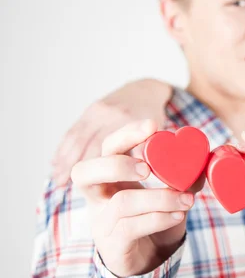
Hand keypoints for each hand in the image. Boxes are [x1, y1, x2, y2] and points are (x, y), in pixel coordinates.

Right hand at [52, 79, 171, 184]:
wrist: (145, 91)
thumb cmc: (154, 120)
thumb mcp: (156, 133)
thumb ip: (148, 148)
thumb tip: (142, 167)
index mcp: (130, 120)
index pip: (111, 146)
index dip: (99, 167)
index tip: (88, 184)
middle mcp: (111, 114)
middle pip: (90, 143)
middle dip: (77, 166)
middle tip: (65, 186)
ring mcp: (98, 110)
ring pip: (77, 138)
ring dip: (65, 160)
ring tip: (58, 181)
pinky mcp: (90, 110)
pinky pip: (73, 131)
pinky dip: (63, 148)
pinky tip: (56, 164)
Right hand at [71, 120, 193, 277]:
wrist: (149, 261)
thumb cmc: (154, 218)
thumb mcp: (169, 192)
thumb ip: (183, 176)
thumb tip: (202, 159)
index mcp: (111, 175)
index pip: (107, 148)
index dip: (125, 134)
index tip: (153, 126)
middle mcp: (99, 196)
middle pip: (83, 172)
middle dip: (116, 164)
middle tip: (148, 167)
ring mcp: (102, 222)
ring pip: (120, 202)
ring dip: (159, 198)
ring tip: (188, 199)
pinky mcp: (113, 244)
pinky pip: (131, 227)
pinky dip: (159, 218)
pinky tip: (179, 215)